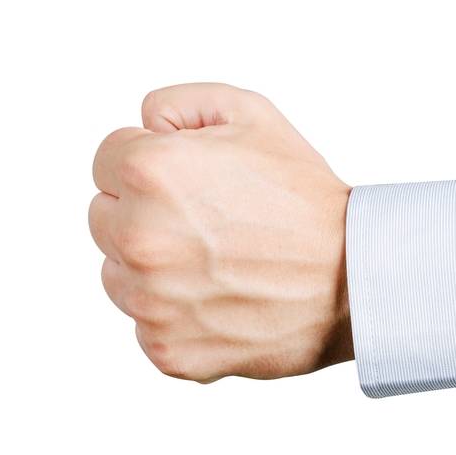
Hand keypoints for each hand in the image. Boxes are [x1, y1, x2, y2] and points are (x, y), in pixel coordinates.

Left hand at [88, 84, 350, 381]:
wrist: (353, 278)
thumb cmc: (303, 198)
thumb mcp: (250, 114)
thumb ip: (176, 106)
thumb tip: (139, 125)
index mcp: (148, 172)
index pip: (105, 161)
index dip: (148, 163)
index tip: (188, 180)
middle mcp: (137, 237)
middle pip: (102, 218)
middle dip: (141, 214)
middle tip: (204, 221)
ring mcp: (147, 300)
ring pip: (116, 274)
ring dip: (149, 267)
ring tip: (213, 262)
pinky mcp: (163, 349)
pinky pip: (145, 325)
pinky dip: (174, 316)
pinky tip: (219, 300)